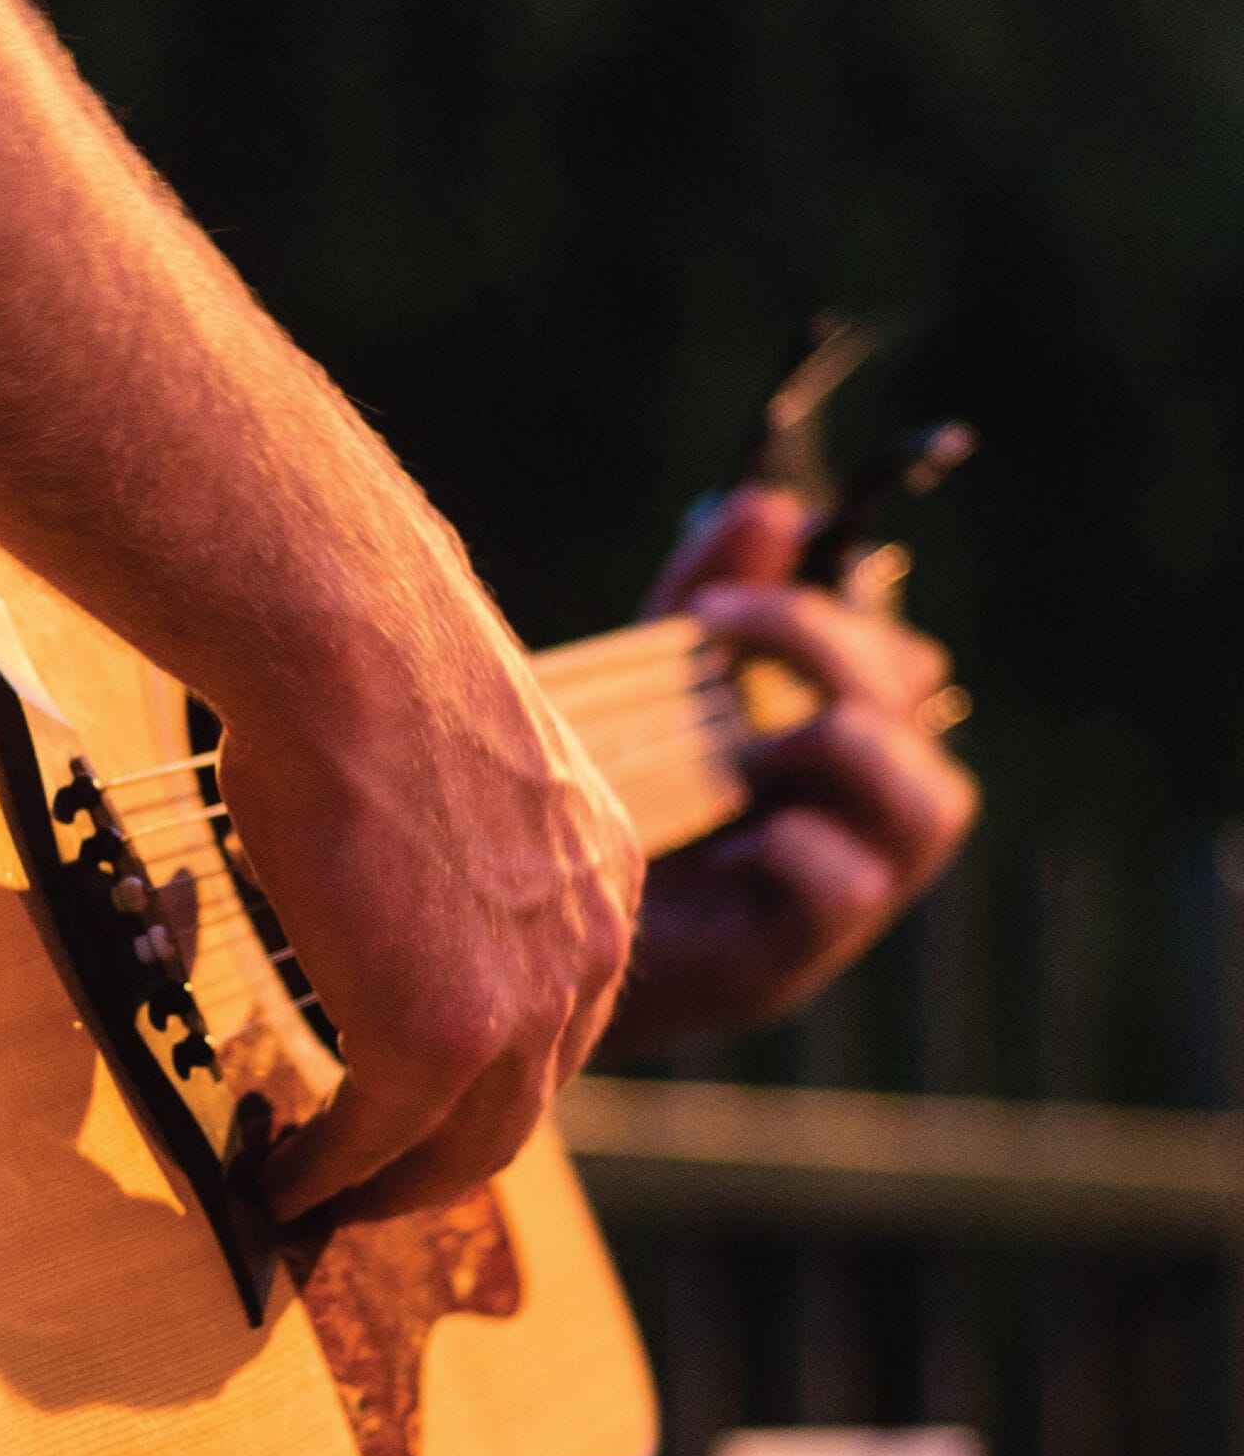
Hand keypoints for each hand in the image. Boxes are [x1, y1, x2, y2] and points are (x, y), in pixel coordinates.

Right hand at [221, 567, 642, 1222]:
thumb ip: (442, 840)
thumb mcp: (445, 766)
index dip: (482, 1076)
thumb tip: (365, 845)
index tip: (418, 1104)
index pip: (554, 1016)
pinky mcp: (440, 1043)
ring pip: (465, 1147)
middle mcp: (590, 953)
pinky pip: (379, 1144)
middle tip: (366, 1189)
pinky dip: (325, 1178)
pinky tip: (279, 1183)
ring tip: (318, 1206)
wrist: (349, 644)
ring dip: (385, 1191)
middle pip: (522, 1106)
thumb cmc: (364, 663)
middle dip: (440, 1162)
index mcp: (599, 879)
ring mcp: (524, 1007)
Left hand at [601, 488, 979, 1054]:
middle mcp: (870, 810)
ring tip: (736, 749)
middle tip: (714, 628)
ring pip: (930, 802)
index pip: (901, 655)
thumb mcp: (648, 685)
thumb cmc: (604, 805)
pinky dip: (786, 847)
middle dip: (821, 648)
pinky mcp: (802, 952)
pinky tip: (721, 844)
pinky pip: (851, 884)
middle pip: (920, 704)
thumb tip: (770, 504)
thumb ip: (706, 599)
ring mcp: (855, 886)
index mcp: (844, 739)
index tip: (716, 603)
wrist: (525, 938)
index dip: (828, 614)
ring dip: (827, 746)